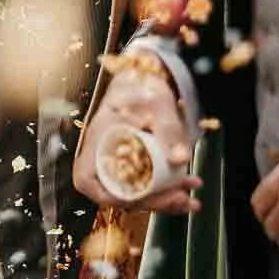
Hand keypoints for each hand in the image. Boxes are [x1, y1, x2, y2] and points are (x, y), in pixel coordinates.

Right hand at [74, 52, 201, 213]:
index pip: (87, 179)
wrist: (148, 77)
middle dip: (152, 202)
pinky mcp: (134, 163)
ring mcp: (118, 160)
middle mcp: (103, 155)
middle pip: (117, 192)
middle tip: (181, 199)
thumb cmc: (144, 87)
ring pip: (134, 191)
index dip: (108, 196)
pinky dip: (166, 191)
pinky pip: (146, 184)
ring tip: (190, 199)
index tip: (137, 200)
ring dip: (163, 199)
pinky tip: (187, 188)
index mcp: (97, 140)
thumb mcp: (157, 105)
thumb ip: (168, 130)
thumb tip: (180, 158)